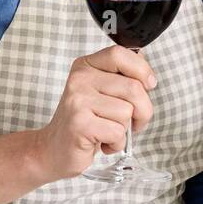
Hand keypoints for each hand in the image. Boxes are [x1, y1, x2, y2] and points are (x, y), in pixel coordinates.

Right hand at [33, 45, 157, 183]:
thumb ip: (122, 78)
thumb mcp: (102, 92)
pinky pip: (118, 132)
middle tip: (131, 122)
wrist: (54, 149)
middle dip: (143, 110)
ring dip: (125, 129)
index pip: (120, 54)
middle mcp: (79, 79)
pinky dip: (116, 143)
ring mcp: (78, 100)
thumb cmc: (85, 121)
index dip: (142, 69)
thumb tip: (147, 73)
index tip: (149, 85)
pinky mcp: (80, 124)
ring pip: (127, 111)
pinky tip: (102, 142)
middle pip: (133, 87)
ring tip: (108, 131)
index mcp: (86, 66)